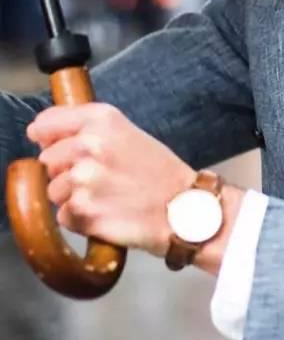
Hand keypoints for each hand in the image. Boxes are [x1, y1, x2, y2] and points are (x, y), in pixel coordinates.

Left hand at [28, 104, 195, 256]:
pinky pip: (63, 216)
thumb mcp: (130, 135)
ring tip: (108, 198)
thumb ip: (90, 130)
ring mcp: (82, 179)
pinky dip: (81, 219)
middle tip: (102, 179)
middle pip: (48, 160)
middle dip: (66, 171)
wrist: (185, 209)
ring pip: (54, 190)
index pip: (46, 123)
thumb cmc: (162, 173)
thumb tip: (42, 136)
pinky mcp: (80, 211)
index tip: (54, 144)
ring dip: (74, 197)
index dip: (48, 136)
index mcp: (102, 120)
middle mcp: (88, 144)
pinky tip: (108, 214)